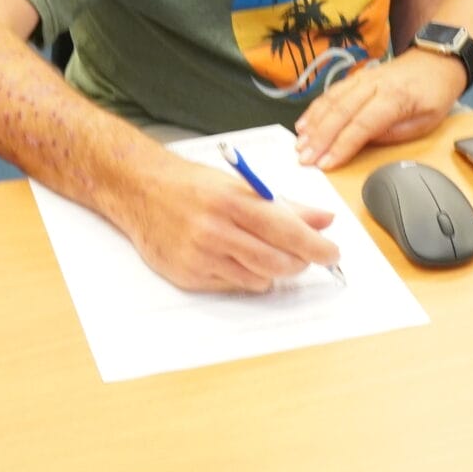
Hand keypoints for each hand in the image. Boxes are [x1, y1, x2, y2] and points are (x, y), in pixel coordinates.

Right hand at [121, 159, 341, 292]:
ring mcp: (201, 256)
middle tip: (305, 256)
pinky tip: (236, 258)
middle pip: (277, 261)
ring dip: (274, 271)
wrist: (141, 191)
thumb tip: (323, 220)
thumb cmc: (193, 186)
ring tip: (267, 253)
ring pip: (259, 278)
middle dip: (299, 262)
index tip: (332, 253)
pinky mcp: (190, 276)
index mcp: (232, 202)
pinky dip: (246, 276)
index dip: (315, 246)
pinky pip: (234, 286)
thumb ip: (284, 205)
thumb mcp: (239, 186)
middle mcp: (216, 230)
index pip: (286, 230)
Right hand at [295, 49, 467, 169]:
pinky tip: (304, 124)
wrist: (437, 59)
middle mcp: (374, 84)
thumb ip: (395, 133)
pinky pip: (331, 92)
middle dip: (319, 138)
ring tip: (299, 145)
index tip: (325, 164)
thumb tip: (364, 142)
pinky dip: (315, 109)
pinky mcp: (356, 76)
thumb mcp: (427, 121)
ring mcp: (362, 78)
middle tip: (303, 159)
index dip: (342, 146)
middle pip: (341, 112)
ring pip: (331, 100)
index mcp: (395, 98)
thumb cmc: (435, 94)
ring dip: (313, 124)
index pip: (362, 124)